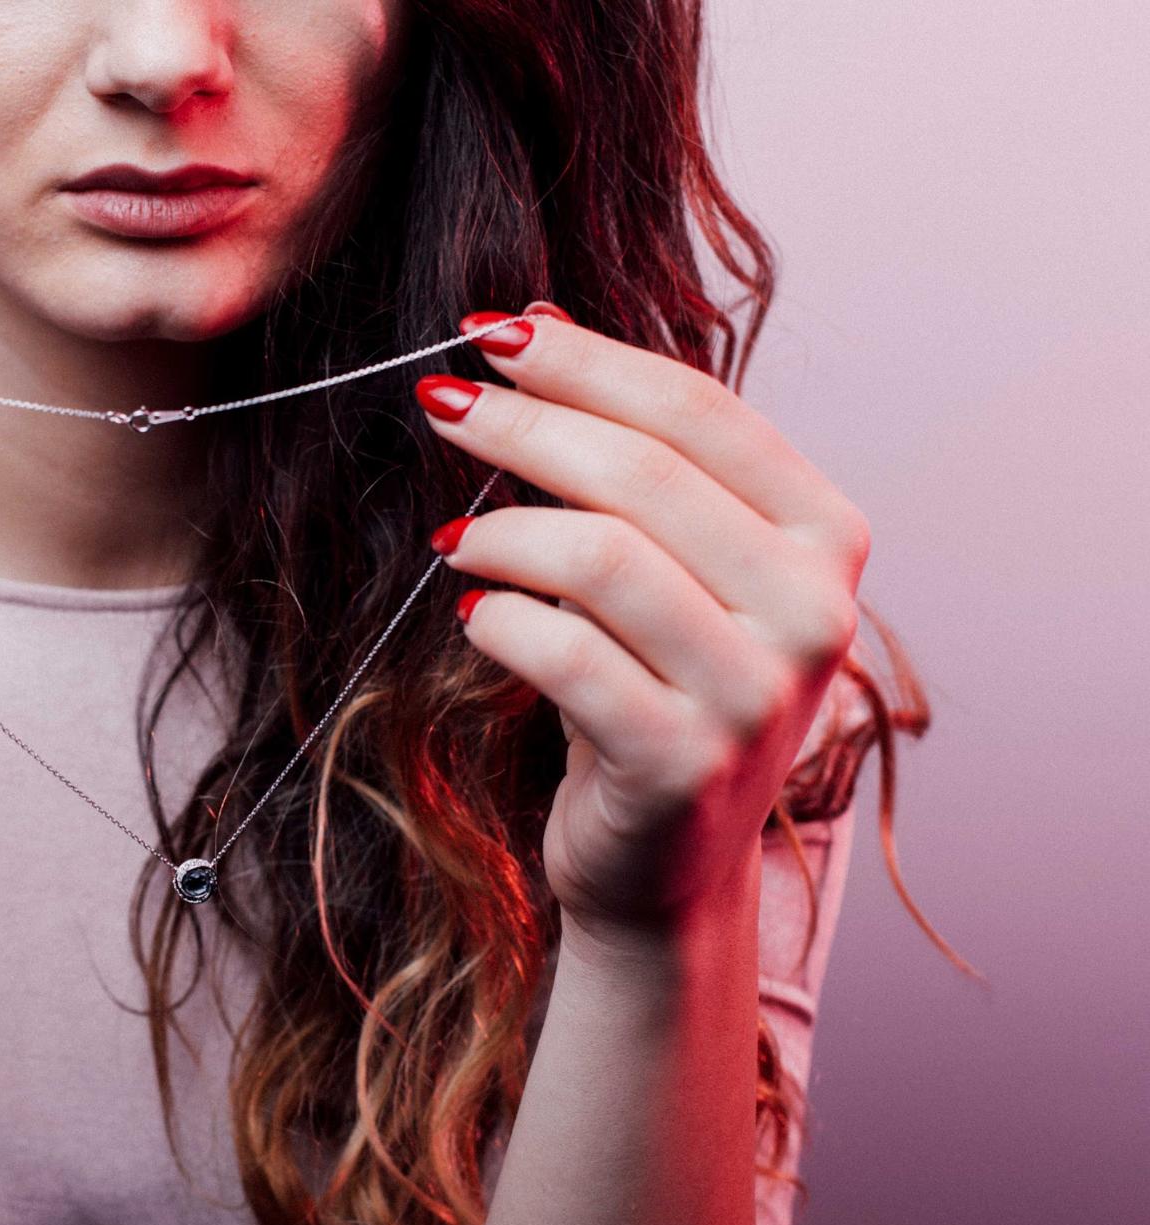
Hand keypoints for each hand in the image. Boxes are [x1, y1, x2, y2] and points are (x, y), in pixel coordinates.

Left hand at [415, 303, 869, 945]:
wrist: (666, 864)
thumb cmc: (656, 689)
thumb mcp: (671, 565)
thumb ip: (629, 454)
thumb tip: (532, 319)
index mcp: (826, 536)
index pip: (698, 410)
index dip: (584, 360)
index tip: (489, 332)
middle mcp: (813, 609)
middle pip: (642, 473)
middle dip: (523, 423)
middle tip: (441, 404)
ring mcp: (755, 692)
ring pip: (600, 557)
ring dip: (502, 529)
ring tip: (453, 538)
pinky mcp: (681, 761)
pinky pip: (563, 656)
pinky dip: (497, 620)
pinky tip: (471, 614)